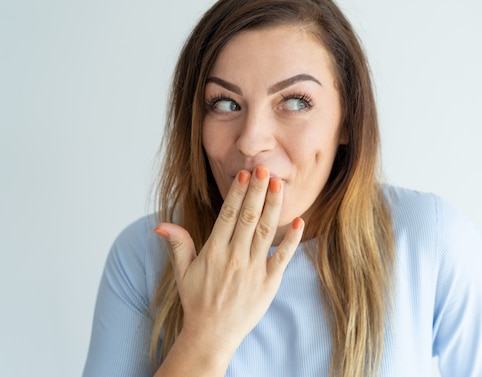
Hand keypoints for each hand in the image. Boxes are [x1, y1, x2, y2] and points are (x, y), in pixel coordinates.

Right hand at [154, 166, 303, 371]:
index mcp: (214, 252)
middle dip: (257, 192)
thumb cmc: (197, 301)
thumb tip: (160, 224)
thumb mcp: (183, 272)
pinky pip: (282, 257)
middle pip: (248, 217)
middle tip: (265, 169)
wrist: (212, 334)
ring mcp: (253, 270)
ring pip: (265, 231)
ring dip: (273, 207)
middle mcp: (234, 257)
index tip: (244, 175)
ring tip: (279, 185)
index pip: (227, 215)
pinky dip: (291, 240)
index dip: (237, 193)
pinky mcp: (269, 283)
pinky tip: (299, 222)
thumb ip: (177, 244)